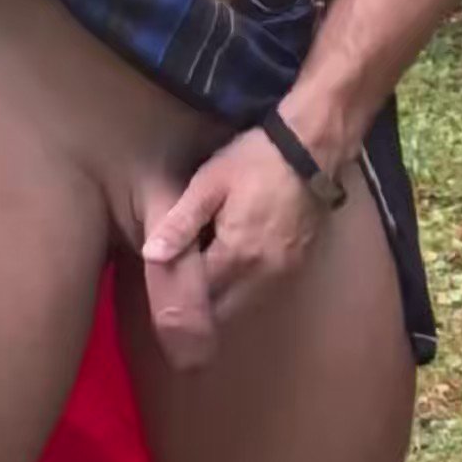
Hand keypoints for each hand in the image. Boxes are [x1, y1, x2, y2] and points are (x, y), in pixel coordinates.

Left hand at [142, 127, 324, 356]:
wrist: (310, 149)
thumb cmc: (254, 161)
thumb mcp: (210, 183)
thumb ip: (181, 222)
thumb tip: (150, 254)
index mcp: (236, 255)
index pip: (199, 297)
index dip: (177, 295)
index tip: (161, 286)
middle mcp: (262, 276)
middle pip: (223, 312)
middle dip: (199, 306)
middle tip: (179, 287)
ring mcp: (284, 275)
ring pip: (244, 307)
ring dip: (222, 301)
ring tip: (201, 280)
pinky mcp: (298, 267)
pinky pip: (263, 294)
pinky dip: (243, 290)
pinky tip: (231, 270)